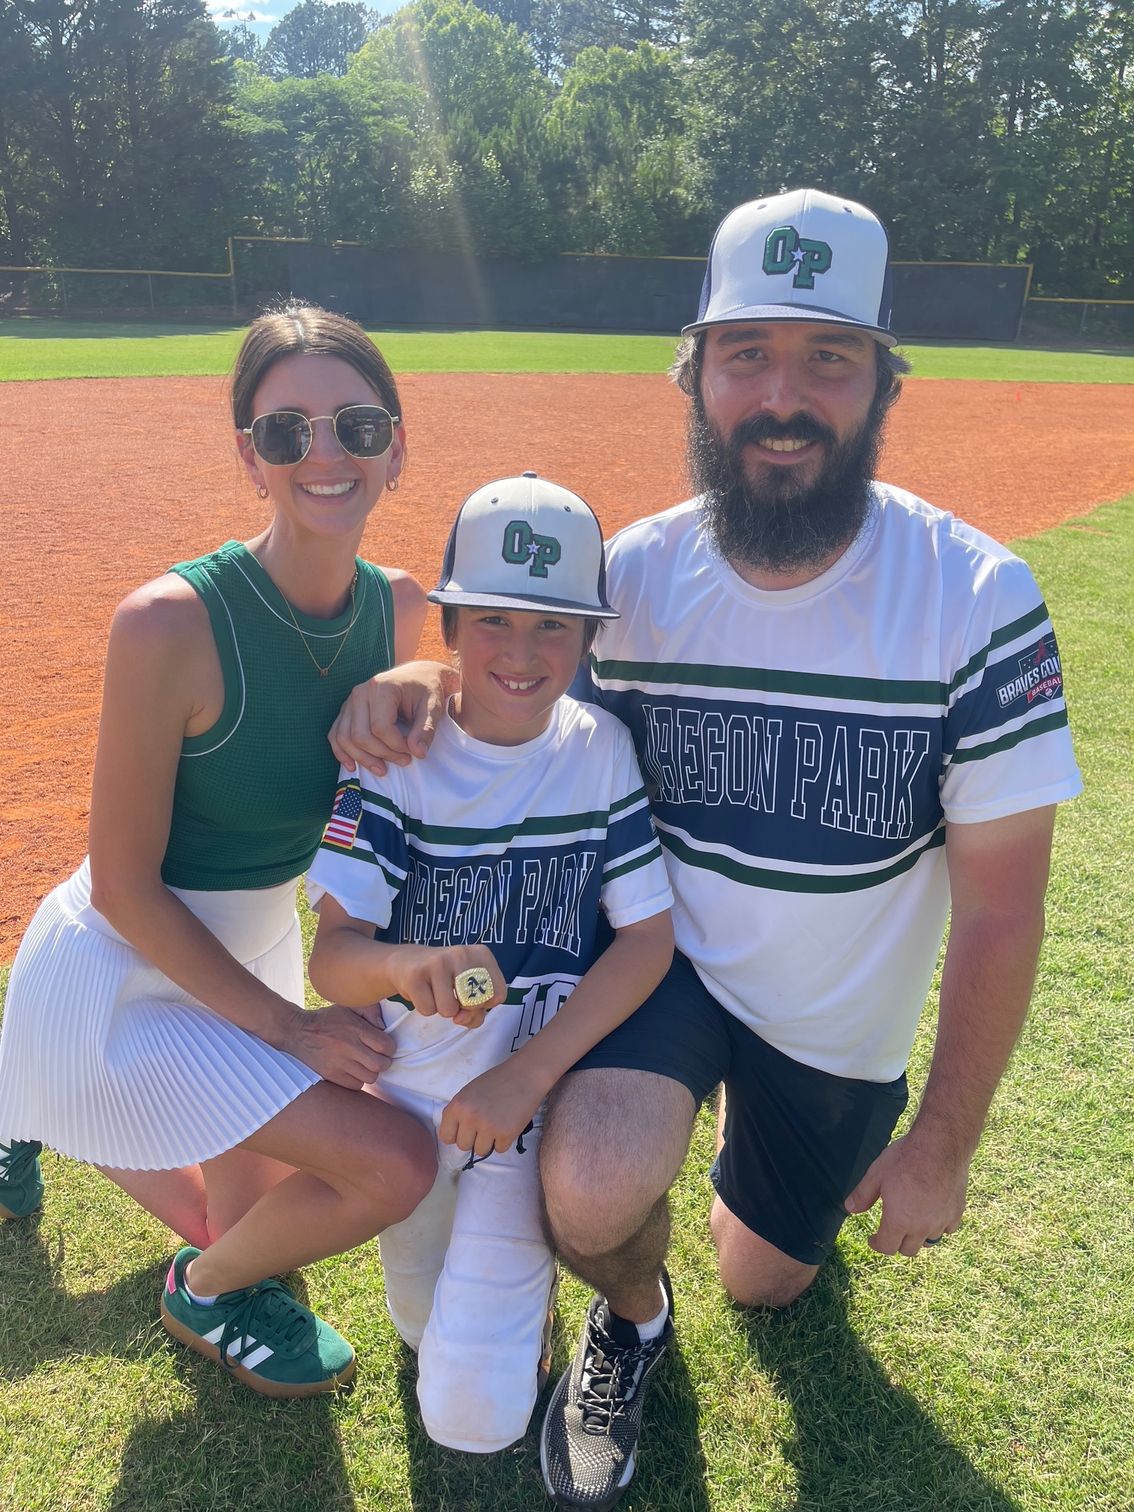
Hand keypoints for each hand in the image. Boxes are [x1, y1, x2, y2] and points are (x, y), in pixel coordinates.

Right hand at [280, 1001, 393, 1089]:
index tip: (384, 1046)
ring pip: (370, 1077)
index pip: (385, 1045)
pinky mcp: (330, 1076)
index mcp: (354, 1028)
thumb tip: (385, 1028)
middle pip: (380, 1064)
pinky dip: (358, 1080)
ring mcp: (338, 1063)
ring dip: (371, 1072)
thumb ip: (370, 1012)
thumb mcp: (348, 1007)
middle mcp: (348, 1047)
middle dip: (384, 1062)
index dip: (389, 1047)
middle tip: (378, 1057)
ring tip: (365, 1064)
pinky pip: (356, 1085)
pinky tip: (353, 1071)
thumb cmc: (327, 1019)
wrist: (296, 1032)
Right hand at [328, 661, 458, 776]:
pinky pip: (336, 734)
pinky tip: (353, 765)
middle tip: (404, 761)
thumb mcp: (433, 706)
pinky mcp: (346, 711)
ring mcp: (350, 701)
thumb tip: (418, 753)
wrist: (417, 675)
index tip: (413, 751)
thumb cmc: (425, 690)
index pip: (380, 727)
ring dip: (362, 758)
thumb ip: (426, 729)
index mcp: (381, 687)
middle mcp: (360, 693)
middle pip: (360, 735)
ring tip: (382, 770)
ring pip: (345, 738)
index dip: (396, 746)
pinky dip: (341, 752)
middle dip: (381, 754)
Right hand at [385, 944, 504, 1023]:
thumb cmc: (446, 979)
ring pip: (449, 1011)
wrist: (407, 962)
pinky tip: (423, 991)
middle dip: (463, 1009)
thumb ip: (477, 1011)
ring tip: (436, 992)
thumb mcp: (469, 991)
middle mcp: (462, 953)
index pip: (499, 994)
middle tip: (452, 994)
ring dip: (442, 1009)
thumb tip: (459, 1018)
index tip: (473, 996)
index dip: (485, 1005)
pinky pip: (428, 1010)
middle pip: (476, 1004)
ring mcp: (438, 961)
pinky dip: (425, 1007)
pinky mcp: (416, 973)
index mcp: (482, 954)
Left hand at [439, 1062, 543, 1158]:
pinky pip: (499, 1149)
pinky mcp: (506, 1134)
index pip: (446, 1136)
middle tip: (485, 1124)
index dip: (456, 1134)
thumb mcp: (469, 1092)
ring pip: (481, 1151)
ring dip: (489, 1141)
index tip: (465, 1129)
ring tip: (497, 1124)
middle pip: (463, 1146)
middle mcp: (469, 1118)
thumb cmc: (497, 1081)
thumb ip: (459, 1112)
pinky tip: (508, 1124)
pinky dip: (504, 1140)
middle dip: (473, 1138)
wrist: (525, 1075)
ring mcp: (488, 1127)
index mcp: (457, 1105)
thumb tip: (454, 1135)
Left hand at [844, 1130, 968, 1255]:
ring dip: (918, 1236)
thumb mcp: (876, 1174)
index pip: (887, 1247)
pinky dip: (939, 1226)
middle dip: (896, 1243)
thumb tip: (850, 1209)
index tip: (873, 1238)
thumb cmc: (906, 1158)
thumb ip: (862, 1195)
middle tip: (891, 1230)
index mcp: (899, 1221)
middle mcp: (921, 1227)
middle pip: (908, 1250)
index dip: (877, 1244)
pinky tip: (933, 1214)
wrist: (940, 1144)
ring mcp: (941, 1221)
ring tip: (911, 1223)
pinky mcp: (957, 1212)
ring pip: (928, 1241)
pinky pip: (947, 1229)